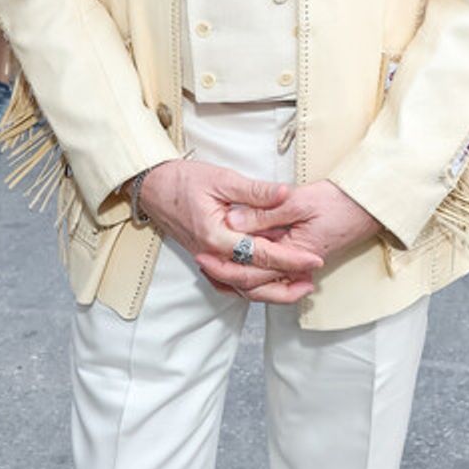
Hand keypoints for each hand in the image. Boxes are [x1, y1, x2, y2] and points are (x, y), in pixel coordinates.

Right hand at [137, 160, 322, 303]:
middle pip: (254, 280)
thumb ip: (255, 190)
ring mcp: (208, 260)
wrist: (154, 187)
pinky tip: (267, 285)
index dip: (291, 258)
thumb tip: (285, 193)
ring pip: (242, 287)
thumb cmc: (183, 180)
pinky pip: (229, 282)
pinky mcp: (206, 259)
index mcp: (217, 236)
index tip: (314, 258)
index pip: (262, 254)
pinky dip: (250, 287)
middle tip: (313, 276)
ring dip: (271, 290)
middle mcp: (212, 255)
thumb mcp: (222, 178)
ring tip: (298, 286)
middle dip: (286, 282)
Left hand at [218, 180, 380, 295]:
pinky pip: (272, 277)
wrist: (368, 206)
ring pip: (263, 284)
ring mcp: (299, 266)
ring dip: (238, 278)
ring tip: (213, 267)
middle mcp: (296, 267)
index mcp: (293, 253)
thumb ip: (264, 212)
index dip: (225, 263)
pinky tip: (239, 266)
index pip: (253, 269)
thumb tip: (232, 221)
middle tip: (202, 263)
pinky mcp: (300, 260)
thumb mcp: (298, 200)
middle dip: (226, 275)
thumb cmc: (339, 201)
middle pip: (255, 284)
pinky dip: (253, 276)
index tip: (203, 254)